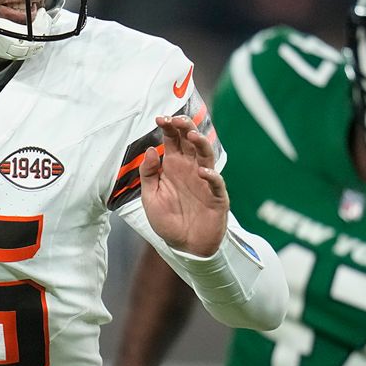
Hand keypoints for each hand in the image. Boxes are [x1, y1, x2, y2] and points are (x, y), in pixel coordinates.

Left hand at [139, 115, 227, 256]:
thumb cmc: (168, 221)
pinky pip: (216, 183)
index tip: (160, 118)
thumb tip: (150, 150)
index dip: (168, 127)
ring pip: (206, 155)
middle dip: (185, 127)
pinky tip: (202, 172)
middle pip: (191, 141)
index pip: (173, 140)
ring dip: (201, 143)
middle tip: (178, 120)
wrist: (185, 247)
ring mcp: (204, 181)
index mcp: (173, 166)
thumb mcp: (150, 197)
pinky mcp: (216, 196)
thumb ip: (148, 174)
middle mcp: (190, 169)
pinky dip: (211, 176)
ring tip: (192, 136)